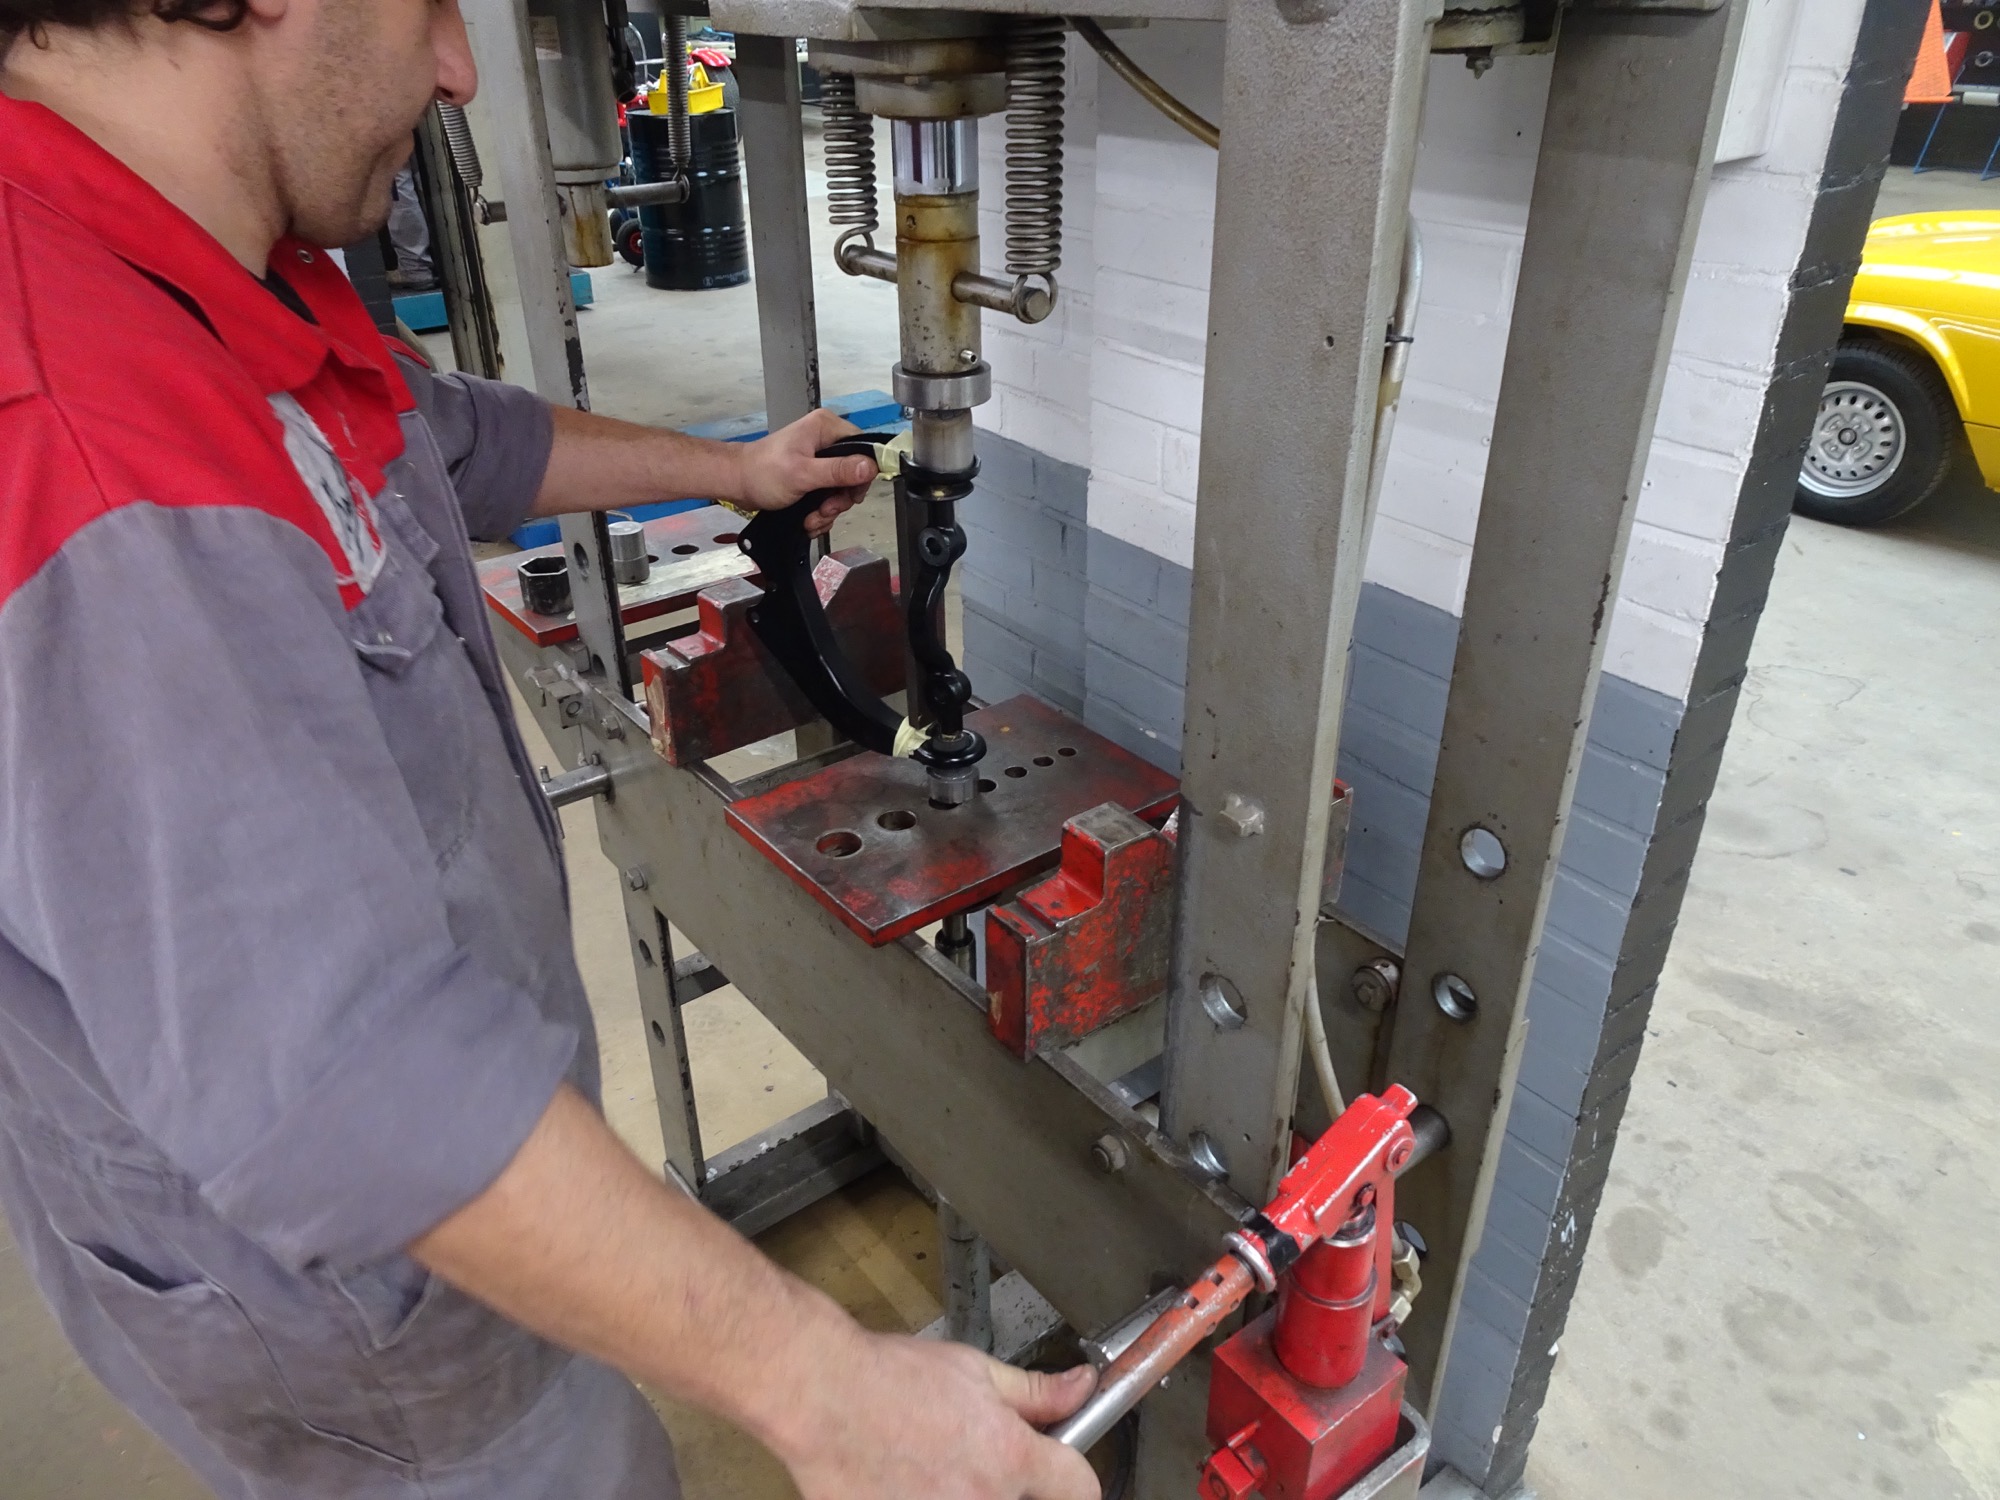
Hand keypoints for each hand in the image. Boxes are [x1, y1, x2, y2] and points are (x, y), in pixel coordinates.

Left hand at [734, 408, 878, 537]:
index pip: (864, 448)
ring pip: (842, 490)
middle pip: (855, 474)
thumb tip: (870, 467)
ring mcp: (820, 459)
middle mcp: (826, 441)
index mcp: (826, 429)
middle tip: (825, 509)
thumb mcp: (803, 473)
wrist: (737, 483)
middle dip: (840, 499)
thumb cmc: (762, 472)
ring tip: (811, 517)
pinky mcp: (813, 475)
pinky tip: (808, 518)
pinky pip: (829, 496)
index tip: (850, 495)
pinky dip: (821, 512)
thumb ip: (838, 471)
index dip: (863, 475)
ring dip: (829, 510)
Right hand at [767, 1328, 1101, 1499]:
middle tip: (979, 1460)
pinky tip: (908, 1481)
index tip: (1056, 1465)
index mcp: (1011, 1460)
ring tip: (934, 1468)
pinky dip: (925, 1498)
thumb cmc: (891, 1379)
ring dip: (969, 1493)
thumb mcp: (975, 1370)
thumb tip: (1082, 1387)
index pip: (1080, 1487)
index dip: (1070, 1471)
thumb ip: (1036, 1391)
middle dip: (1014, 1485)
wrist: (823, 1396)